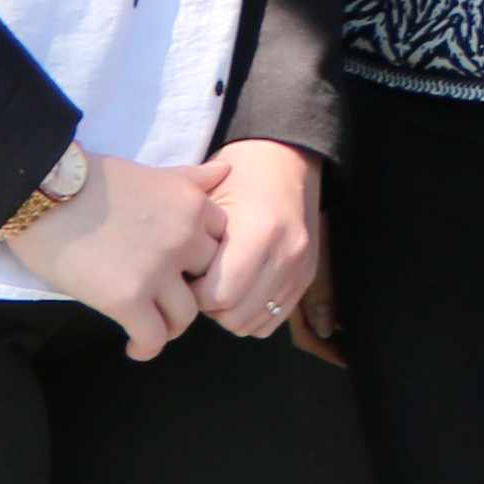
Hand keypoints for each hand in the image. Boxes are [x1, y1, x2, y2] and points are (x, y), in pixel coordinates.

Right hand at [3, 151, 222, 357]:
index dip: (204, 260)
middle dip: (192, 292)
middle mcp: (185, 237)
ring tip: (155, 327)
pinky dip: (147, 347)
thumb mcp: (150, 173)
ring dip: (172, 325)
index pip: (223, 243)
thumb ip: (189, 179)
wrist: (42, 192)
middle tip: (168, 300)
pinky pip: (154, 336)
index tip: (187, 270)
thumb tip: (225, 172)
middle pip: (210, 280)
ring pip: (186, 315)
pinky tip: (135, 347)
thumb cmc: (90, 180)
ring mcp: (158, 270)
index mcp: (193, 204)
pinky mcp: (127, 298)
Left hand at [195, 141, 324, 342]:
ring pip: (253, 323)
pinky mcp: (307, 276)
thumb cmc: (238, 176)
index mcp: (260, 233)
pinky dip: (252, 313)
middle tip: (202, 280)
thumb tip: (176, 287)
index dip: (193, 292)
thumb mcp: (207, 200)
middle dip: (211, 306)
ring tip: (223, 282)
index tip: (187, 273)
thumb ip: (192, 246)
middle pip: (235, 316)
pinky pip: (272, 320)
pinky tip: (242, 289)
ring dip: (231, 312)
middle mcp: (287, 254)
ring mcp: (301, 268)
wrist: (285, 159)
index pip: (218, 297)